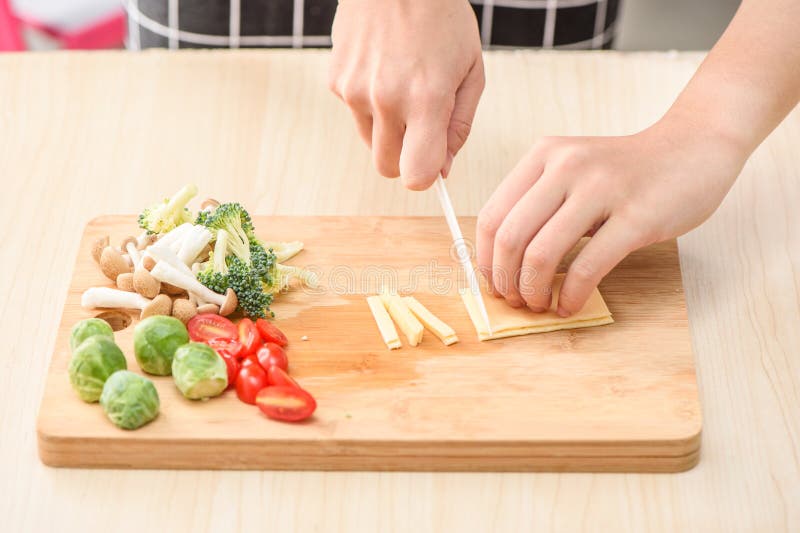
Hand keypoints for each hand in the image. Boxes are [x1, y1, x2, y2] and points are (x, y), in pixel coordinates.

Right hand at [329, 0, 483, 189]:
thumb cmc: (441, 18)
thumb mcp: (471, 70)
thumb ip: (459, 126)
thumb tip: (442, 169)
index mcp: (426, 99)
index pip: (416, 175)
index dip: (425, 176)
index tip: (432, 165)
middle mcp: (386, 99)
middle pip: (387, 168)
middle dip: (404, 158)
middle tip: (419, 128)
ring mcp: (355, 90)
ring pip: (371, 143)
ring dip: (387, 129)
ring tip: (402, 87)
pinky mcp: (337, 82)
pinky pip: (355, 115)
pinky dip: (370, 103)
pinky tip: (382, 70)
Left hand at [476, 119, 747, 315]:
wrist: (695, 147)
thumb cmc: (628, 170)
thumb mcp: (574, 169)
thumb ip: (540, 202)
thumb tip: (505, 260)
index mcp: (544, 155)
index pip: (491, 215)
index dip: (485, 258)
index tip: (494, 282)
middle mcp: (567, 166)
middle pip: (509, 237)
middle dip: (505, 280)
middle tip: (515, 299)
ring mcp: (601, 189)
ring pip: (541, 253)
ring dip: (533, 291)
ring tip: (540, 304)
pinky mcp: (635, 217)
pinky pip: (586, 267)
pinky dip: (570, 296)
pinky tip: (569, 305)